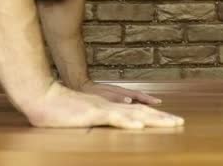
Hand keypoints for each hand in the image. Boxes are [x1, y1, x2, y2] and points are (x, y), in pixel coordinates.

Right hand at [24, 82, 183, 128]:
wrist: (41, 95)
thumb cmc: (57, 108)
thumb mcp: (80, 116)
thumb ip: (93, 118)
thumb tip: (105, 122)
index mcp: (107, 107)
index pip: (136, 113)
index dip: (154, 117)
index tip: (169, 120)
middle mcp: (109, 106)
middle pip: (141, 113)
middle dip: (162, 118)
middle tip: (181, 122)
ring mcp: (102, 109)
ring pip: (134, 115)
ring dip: (154, 120)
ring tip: (171, 123)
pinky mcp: (92, 114)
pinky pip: (113, 118)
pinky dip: (128, 123)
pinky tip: (140, 127)